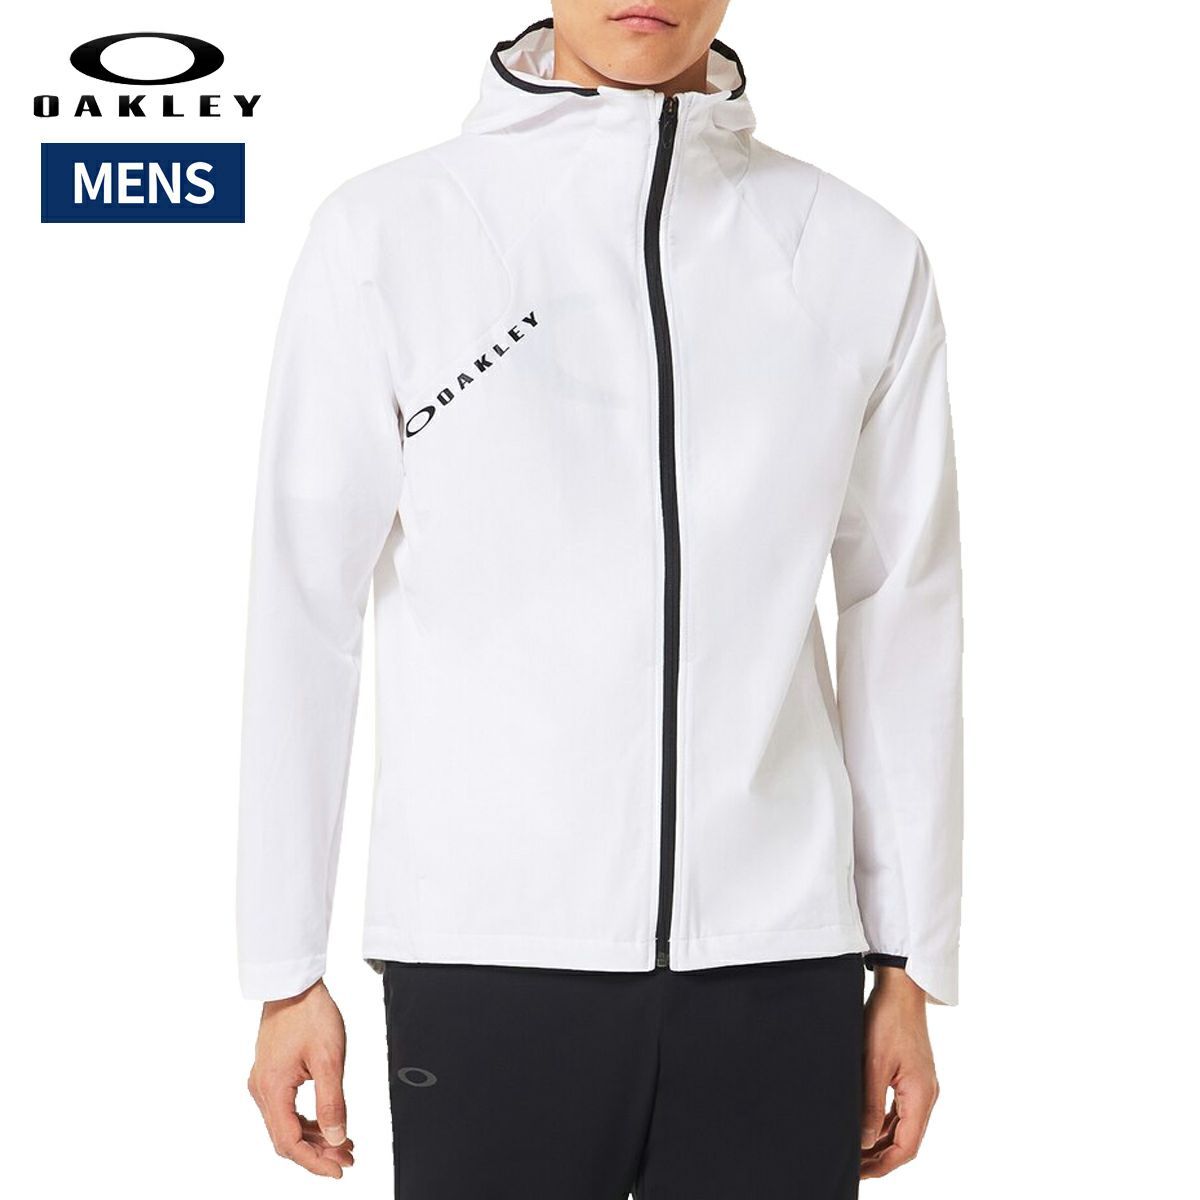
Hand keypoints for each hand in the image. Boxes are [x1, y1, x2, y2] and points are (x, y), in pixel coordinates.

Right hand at [247, 978, 354, 1177]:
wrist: (294, 985)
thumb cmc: (311, 1014)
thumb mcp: (330, 1059)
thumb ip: (332, 1102)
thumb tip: (336, 1139)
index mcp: (272, 1089)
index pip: (289, 1143)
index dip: (314, 1162)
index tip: (338, 1170)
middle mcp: (262, 1090)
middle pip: (285, 1138)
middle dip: (317, 1153)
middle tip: (347, 1159)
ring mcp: (264, 1082)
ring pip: (286, 1124)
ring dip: (314, 1137)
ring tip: (343, 1144)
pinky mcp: (271, 1074)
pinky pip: (285, 1108)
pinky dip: (306, 1120)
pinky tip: (326, 1123)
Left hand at [860, 966, 938, 1178]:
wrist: (900, 988)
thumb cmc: (887, 1020)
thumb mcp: (873, 1064)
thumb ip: (869, 1105)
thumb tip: (864, 1141)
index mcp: (921, 1095)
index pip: (907, 1147)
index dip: (884, 1165)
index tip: (860, 1173)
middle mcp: (925, 1094)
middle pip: (906, 1140)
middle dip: (880, 1157)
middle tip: (853, 1166)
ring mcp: (920, 1085)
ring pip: (902, 1126)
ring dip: (881, 1141)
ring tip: (855, 1150)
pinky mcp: (912, 1076)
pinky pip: (899, 1109)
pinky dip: (883, 1122)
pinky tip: (865, 1126)